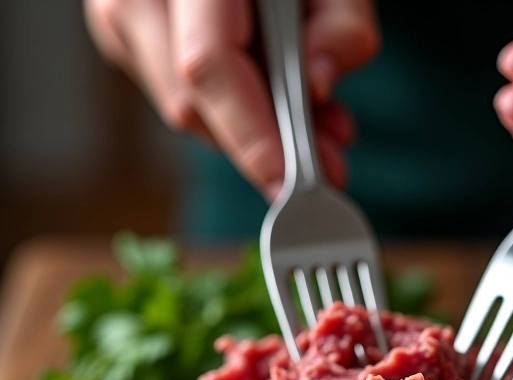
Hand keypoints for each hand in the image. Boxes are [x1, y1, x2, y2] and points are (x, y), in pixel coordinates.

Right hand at [84, 0, 379, 198]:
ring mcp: (124, 15)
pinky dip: (233, 112)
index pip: (207, 67)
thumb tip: (320, 84)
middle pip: (192, 106)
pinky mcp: (129, 37)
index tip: (286, 182)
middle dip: (263, 145)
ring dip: (253, 131)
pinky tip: (273, 94)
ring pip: (186, 112)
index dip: (250, 135)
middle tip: (328, 157)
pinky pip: (182, 100)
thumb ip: (340, 22)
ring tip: (315, 116)